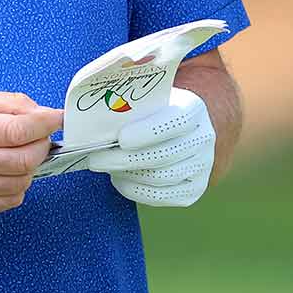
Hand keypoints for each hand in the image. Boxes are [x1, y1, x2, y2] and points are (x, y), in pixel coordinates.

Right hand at [0, 92, 62, 216]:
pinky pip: (12, 199)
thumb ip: (6, 103)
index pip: (17, 130)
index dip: (44, 123)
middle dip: (41, 144)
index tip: (56, 118)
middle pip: (25, 158)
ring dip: (30, 165)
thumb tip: (42, 113)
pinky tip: (5, 171)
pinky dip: (18, 184)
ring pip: (23, 181)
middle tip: (38, 136)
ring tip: (17, 153)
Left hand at [87, 86, 215, 206]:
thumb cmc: (150, 108)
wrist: (176, 127)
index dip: (148, 131)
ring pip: (161, 178)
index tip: (120, 138)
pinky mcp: (193, 189)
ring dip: (127, 173)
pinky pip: (162, 196)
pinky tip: (119, 179)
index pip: (176, 121)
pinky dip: (136, 190)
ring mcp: (201, 167)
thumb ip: (124, 99)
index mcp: (193, 109)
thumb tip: (87, 108)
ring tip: (103, 165)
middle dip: (124, 158)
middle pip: (164, 155)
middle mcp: (204, 139)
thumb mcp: (143, 96)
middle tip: (95, 157)